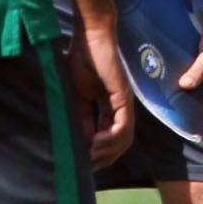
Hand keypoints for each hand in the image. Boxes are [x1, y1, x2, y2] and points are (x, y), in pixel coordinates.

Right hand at [71, 21, 135, 168]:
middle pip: (120, 143)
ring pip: (124, 138)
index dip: (98, 152)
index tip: (83, 163)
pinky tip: (96, 142)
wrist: (90, 37)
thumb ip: (81, 116)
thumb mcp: (77, 95)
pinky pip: (123, 125)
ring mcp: (124, 103)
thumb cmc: (82, 60)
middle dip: (105, 157)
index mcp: (109, 107)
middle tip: (88, 166)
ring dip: (108, 151)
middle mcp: (120, 107)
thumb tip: (82, 140)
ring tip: (91, 155)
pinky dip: (111, 138)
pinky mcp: (123, 96)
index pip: (109, 137)